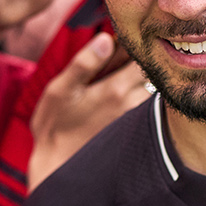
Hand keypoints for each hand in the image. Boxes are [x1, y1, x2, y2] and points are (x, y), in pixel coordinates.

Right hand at [28, 33, 147, 189]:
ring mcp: (134, 117)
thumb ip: (85, 63)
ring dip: (137, 77)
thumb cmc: (55, 126)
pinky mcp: (132, 128)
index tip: (120, 38)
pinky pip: (143, 102)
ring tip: (115, 75)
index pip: (142, 55)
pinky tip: (116, 95)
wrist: (58, 167)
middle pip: (150, 70)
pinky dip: (136, 92)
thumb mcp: (61, 90)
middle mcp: (132, 103)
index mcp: (116, 89)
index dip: (134, 42)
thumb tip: (106, 38)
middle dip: (138, 58)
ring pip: (149, 86)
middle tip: (117, 55)